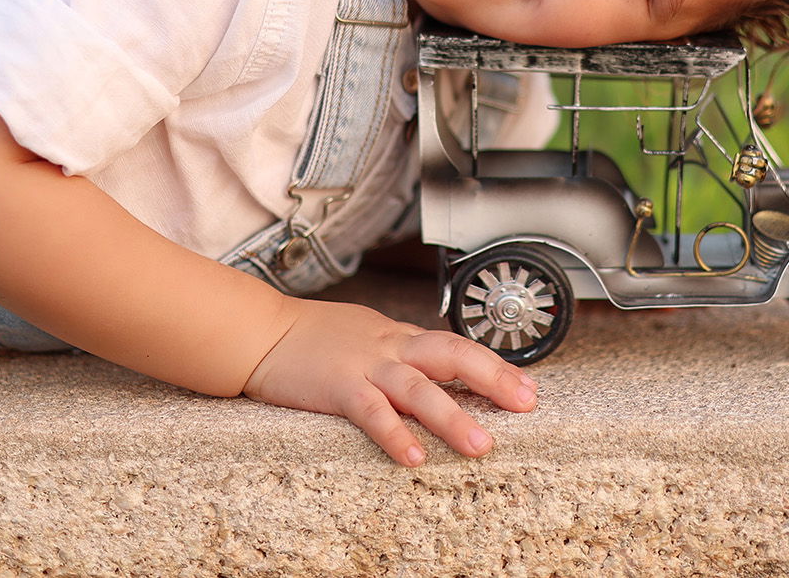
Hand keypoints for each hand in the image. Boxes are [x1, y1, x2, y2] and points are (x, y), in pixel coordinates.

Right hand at [243, 297, 538, 465]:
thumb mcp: (365, 333)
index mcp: (399, 335)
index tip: (528, 388)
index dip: (495, 365)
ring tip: (481, 445)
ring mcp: (365, 365)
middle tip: (526, 404)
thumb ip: (399, 351)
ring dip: (453, 417)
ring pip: (419, 388)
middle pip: (452, 355)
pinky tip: (413, 457)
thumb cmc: (310, 337)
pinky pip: (372, 411)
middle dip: (493, 378)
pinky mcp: (337, 386)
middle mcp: (390, 346)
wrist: (260, 332)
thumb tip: (433, 370)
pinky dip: (394, 434)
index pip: (457, 345)